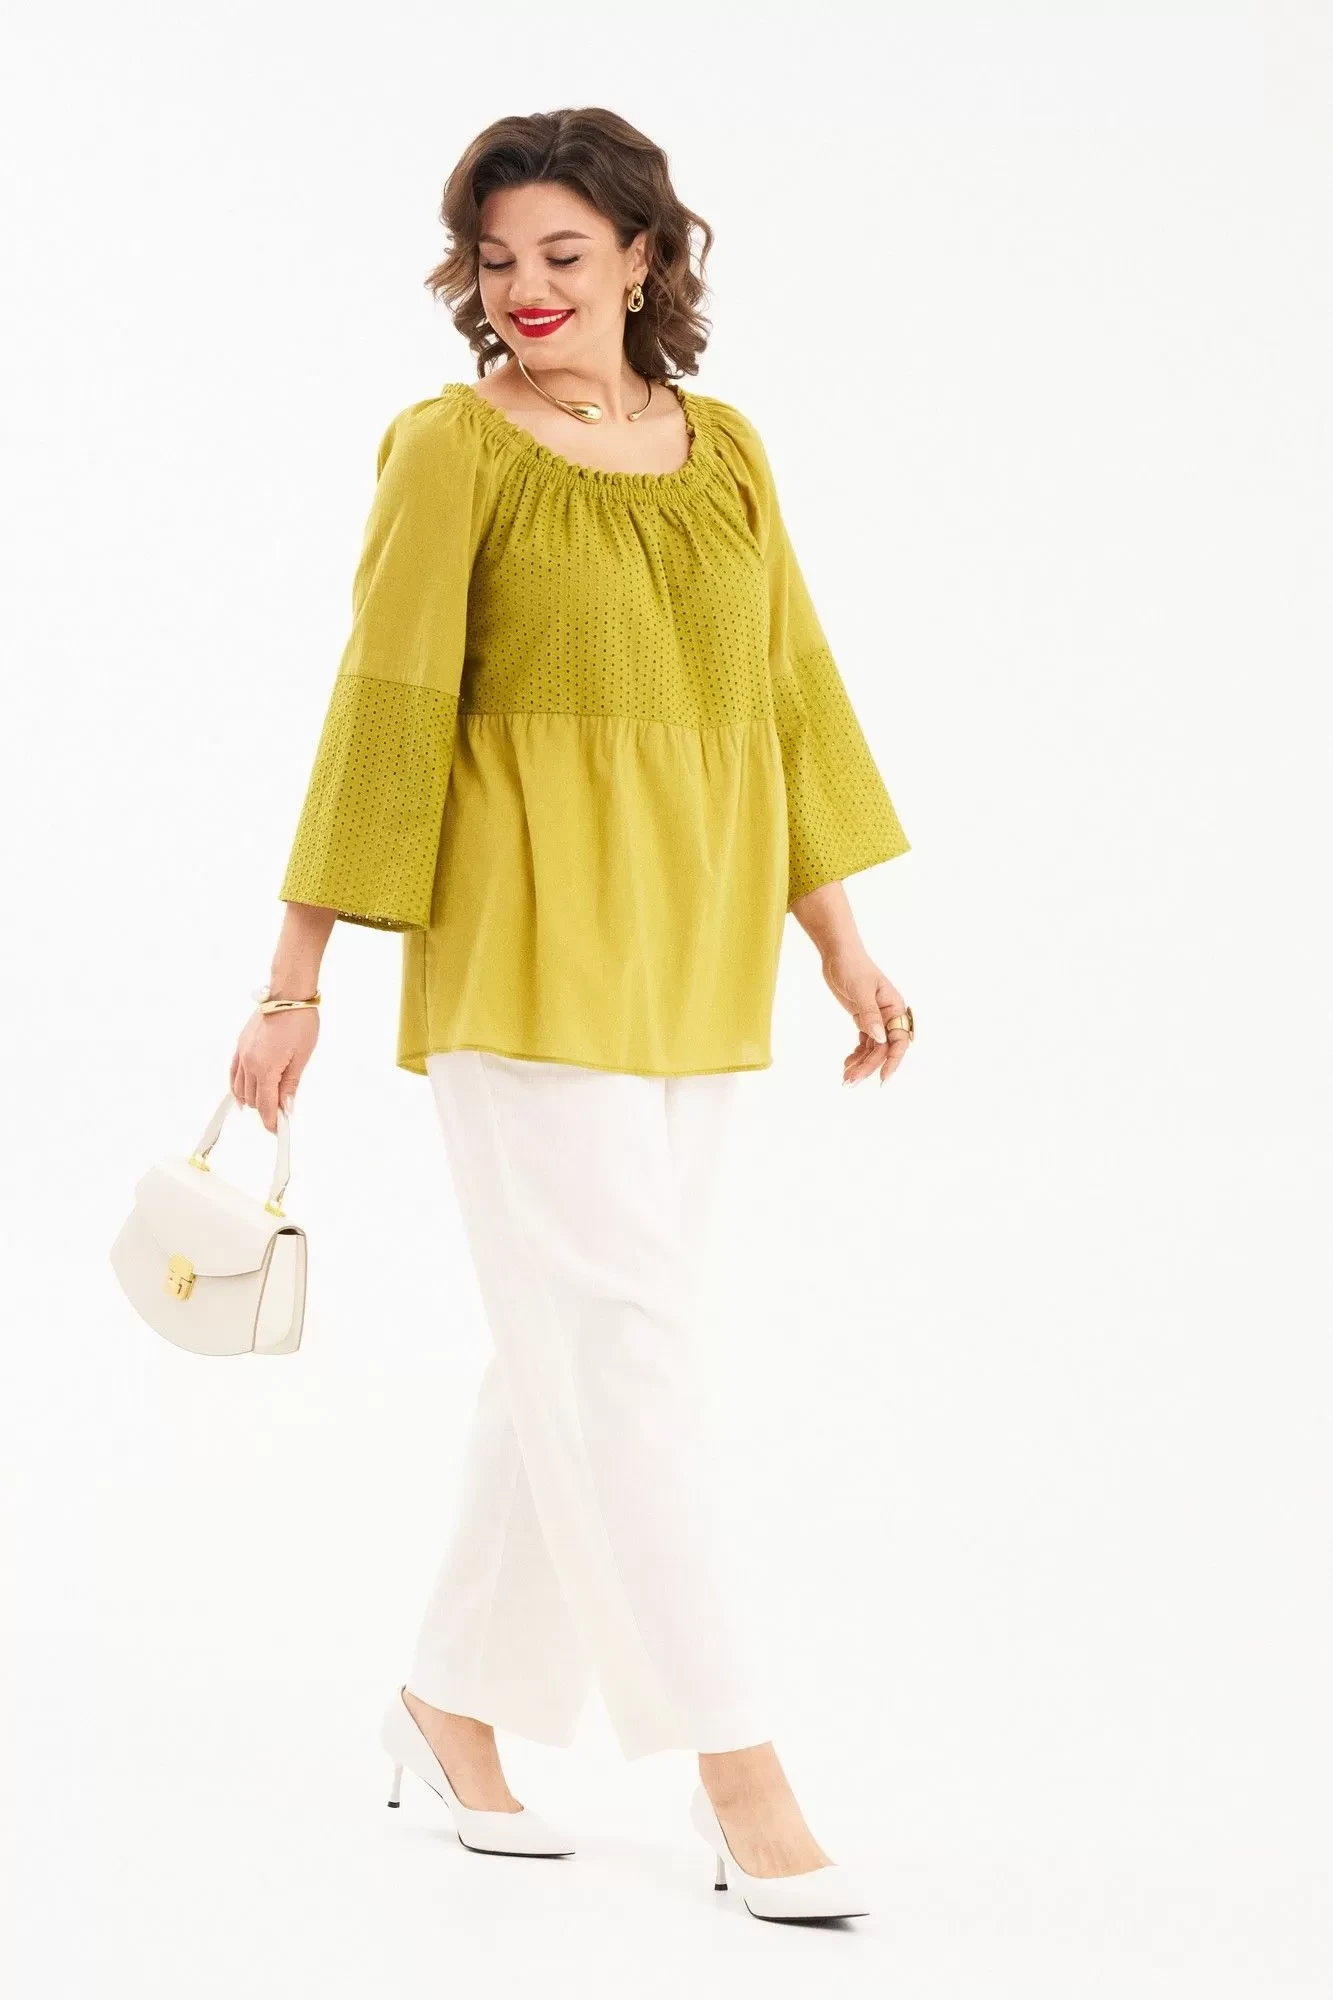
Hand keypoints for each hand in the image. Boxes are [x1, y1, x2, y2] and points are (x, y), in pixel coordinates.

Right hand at [230, 1002, 319, 1133]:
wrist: (288, 995)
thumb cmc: (299, 1022)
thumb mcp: (302, 1057)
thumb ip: (291, 1084)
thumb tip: (287, 1107)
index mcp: (266, 1068)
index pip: (266, 1105)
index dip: (272, 1121)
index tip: (278, 1131)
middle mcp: (249, 1063)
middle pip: (252, 1099)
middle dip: (264, 1111)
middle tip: (279, 1116)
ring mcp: (242, 1053)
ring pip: (240, 1088)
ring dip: (251, 1100)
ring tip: (264, 1107)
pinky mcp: (240, 1045)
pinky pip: (233, 1072)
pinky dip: (237, 1086)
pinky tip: (243, 1093)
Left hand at [819, 943, 912, 1085]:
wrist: (839, 955)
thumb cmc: (853, 967)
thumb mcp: (861, 990)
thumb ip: (870, 1015)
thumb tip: (880, 1039)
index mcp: (894, 1008)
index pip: (898, 1040)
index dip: (893, 1061)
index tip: (883, 1079)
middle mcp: (888, 1016)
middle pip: (882, 1049)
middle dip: (868, 1066)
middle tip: (850, 1082)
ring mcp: (875, 1019)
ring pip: (872, 1049)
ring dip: (860, 1064)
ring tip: (845, 1079)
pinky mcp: (863, 1019)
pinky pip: (864, 1043)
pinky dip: (856, 1054)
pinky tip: (846, 1063)